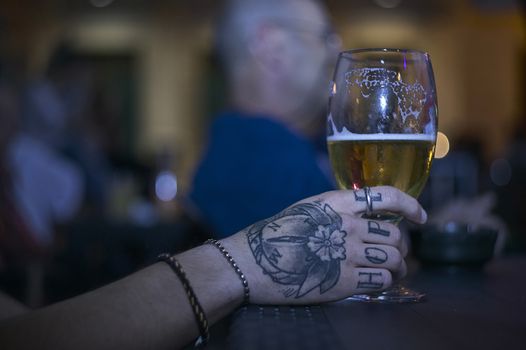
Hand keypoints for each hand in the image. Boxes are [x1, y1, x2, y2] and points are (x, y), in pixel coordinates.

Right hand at [222, 186, 426, 303]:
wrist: (251, 262)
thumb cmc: (276, 234)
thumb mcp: (308, 209)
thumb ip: (338, 210)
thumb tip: (368, 218)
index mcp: (337, 202)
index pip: (387, 196)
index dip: (411, 206)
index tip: (421, 217)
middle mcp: (346, 225)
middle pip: (395, 235)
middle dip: (401, 246)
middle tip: (396, 254)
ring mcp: (346, 254)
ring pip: (394, 259)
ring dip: (398, 267)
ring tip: (392, 271)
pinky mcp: (343, 281)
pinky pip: (382, 281)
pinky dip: (385, 282)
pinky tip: (375, 282)